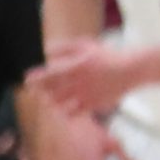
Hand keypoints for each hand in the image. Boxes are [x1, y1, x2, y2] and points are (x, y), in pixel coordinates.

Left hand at [30, 43, 145, 120]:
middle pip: (50, 91)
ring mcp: (85, 95)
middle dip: (40, 91)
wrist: (132, 70)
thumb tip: (46, 50)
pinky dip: (64, 111)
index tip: (27, 78)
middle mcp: (79, 82)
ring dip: (50, 101)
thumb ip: (65, 47)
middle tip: (36, 89)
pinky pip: (71, 113)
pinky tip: (63, 107)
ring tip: (49, 98)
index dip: (35, 78)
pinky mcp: (92, 105)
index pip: (48, 75)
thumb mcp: (87, 45)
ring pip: (58, 104)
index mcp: (76, 66)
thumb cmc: (108, 56)